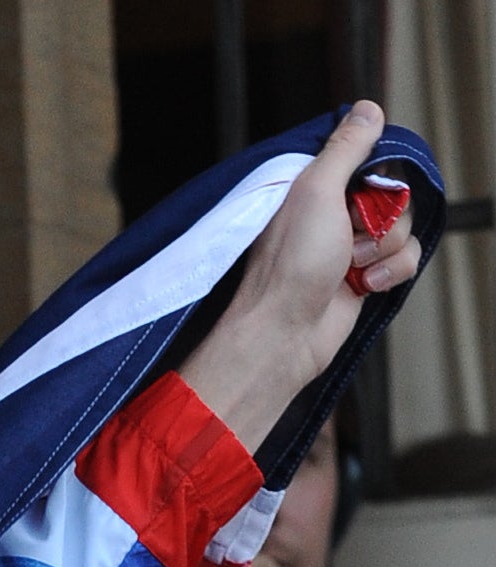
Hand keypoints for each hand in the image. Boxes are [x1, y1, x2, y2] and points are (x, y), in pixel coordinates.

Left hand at [180, 102, 422, 448]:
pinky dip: (390, 272)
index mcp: (314, 189)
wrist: (284, 334)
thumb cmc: (290, 266)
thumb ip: (344, 149)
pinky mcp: (364, 276)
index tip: (362, 189)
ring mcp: (350, 246)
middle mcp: (333, 215)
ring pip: (403, 226)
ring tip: (347, 266)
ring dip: (382, 248)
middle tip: (349, 235)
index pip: (369, 161)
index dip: (375, 176)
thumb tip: (367, 110)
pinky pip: (405, 259)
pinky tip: (362, 286)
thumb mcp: (315, 191)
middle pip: (394, 193)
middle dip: (381, 217)